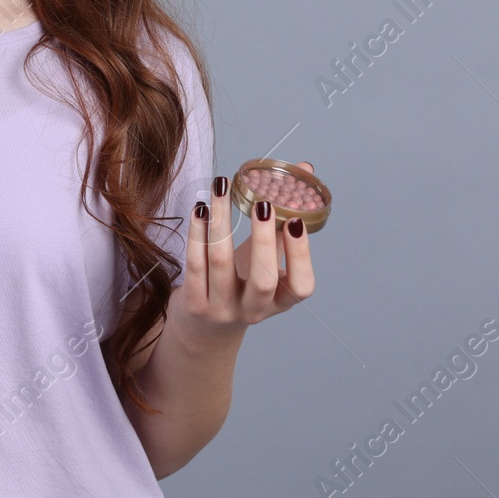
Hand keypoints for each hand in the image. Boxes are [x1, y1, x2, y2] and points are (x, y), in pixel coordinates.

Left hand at [173, 162, 317, 347]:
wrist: (204, 328)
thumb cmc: (242, 283)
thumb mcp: (265, 259)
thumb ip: (282, 221)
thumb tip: (304, 169)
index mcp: (280, 301)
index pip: (301, 286)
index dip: (301, 255)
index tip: (296, 220)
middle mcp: (254, 310)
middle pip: (262, 279)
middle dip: (262, 238)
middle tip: (261, 202)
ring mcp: (222, 309)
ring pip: (220, 263)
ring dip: (221, 220)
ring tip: (220, 188)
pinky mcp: (194, 304)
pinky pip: (194, 263)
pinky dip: (197, 232)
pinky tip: (200, 208)